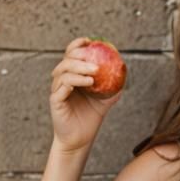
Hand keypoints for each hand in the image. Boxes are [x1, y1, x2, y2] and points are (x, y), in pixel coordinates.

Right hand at [49, 37, 122, 153]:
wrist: (80, 140)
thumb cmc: (90, 119)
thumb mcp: (104, 101)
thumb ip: (112, 87)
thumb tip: (124, 72)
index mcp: (72, 76)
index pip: (71, 55)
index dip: (77, 45)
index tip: (89, 41)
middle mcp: (62, 80)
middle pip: (66, 60)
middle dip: (79, 56)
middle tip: (94, 61)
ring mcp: (57, 90)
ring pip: (63, 72)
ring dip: (79, 69)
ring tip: (94, 74)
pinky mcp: (55, 101)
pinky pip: (61, 87)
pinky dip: (73, 82)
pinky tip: (86, 83)